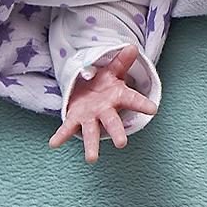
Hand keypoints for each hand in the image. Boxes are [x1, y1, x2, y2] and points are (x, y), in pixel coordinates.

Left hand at [48, 46, 157, 161]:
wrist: (89, 90)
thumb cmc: (105, 82)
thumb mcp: (113, 70)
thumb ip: (121, 61)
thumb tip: (132, 47)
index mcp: (118, 97)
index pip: (132, 100)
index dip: (142, 104)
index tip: (153, 109)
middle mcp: (105, 111)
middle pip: (112, 122)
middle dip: (116, 132)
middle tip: (122, 144)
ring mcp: (90, 117)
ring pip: (92, 132)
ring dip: (91, 146)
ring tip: (91, 159)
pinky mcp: (76, 118)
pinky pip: (67, 128)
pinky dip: (60, 136)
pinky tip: (53, 143)